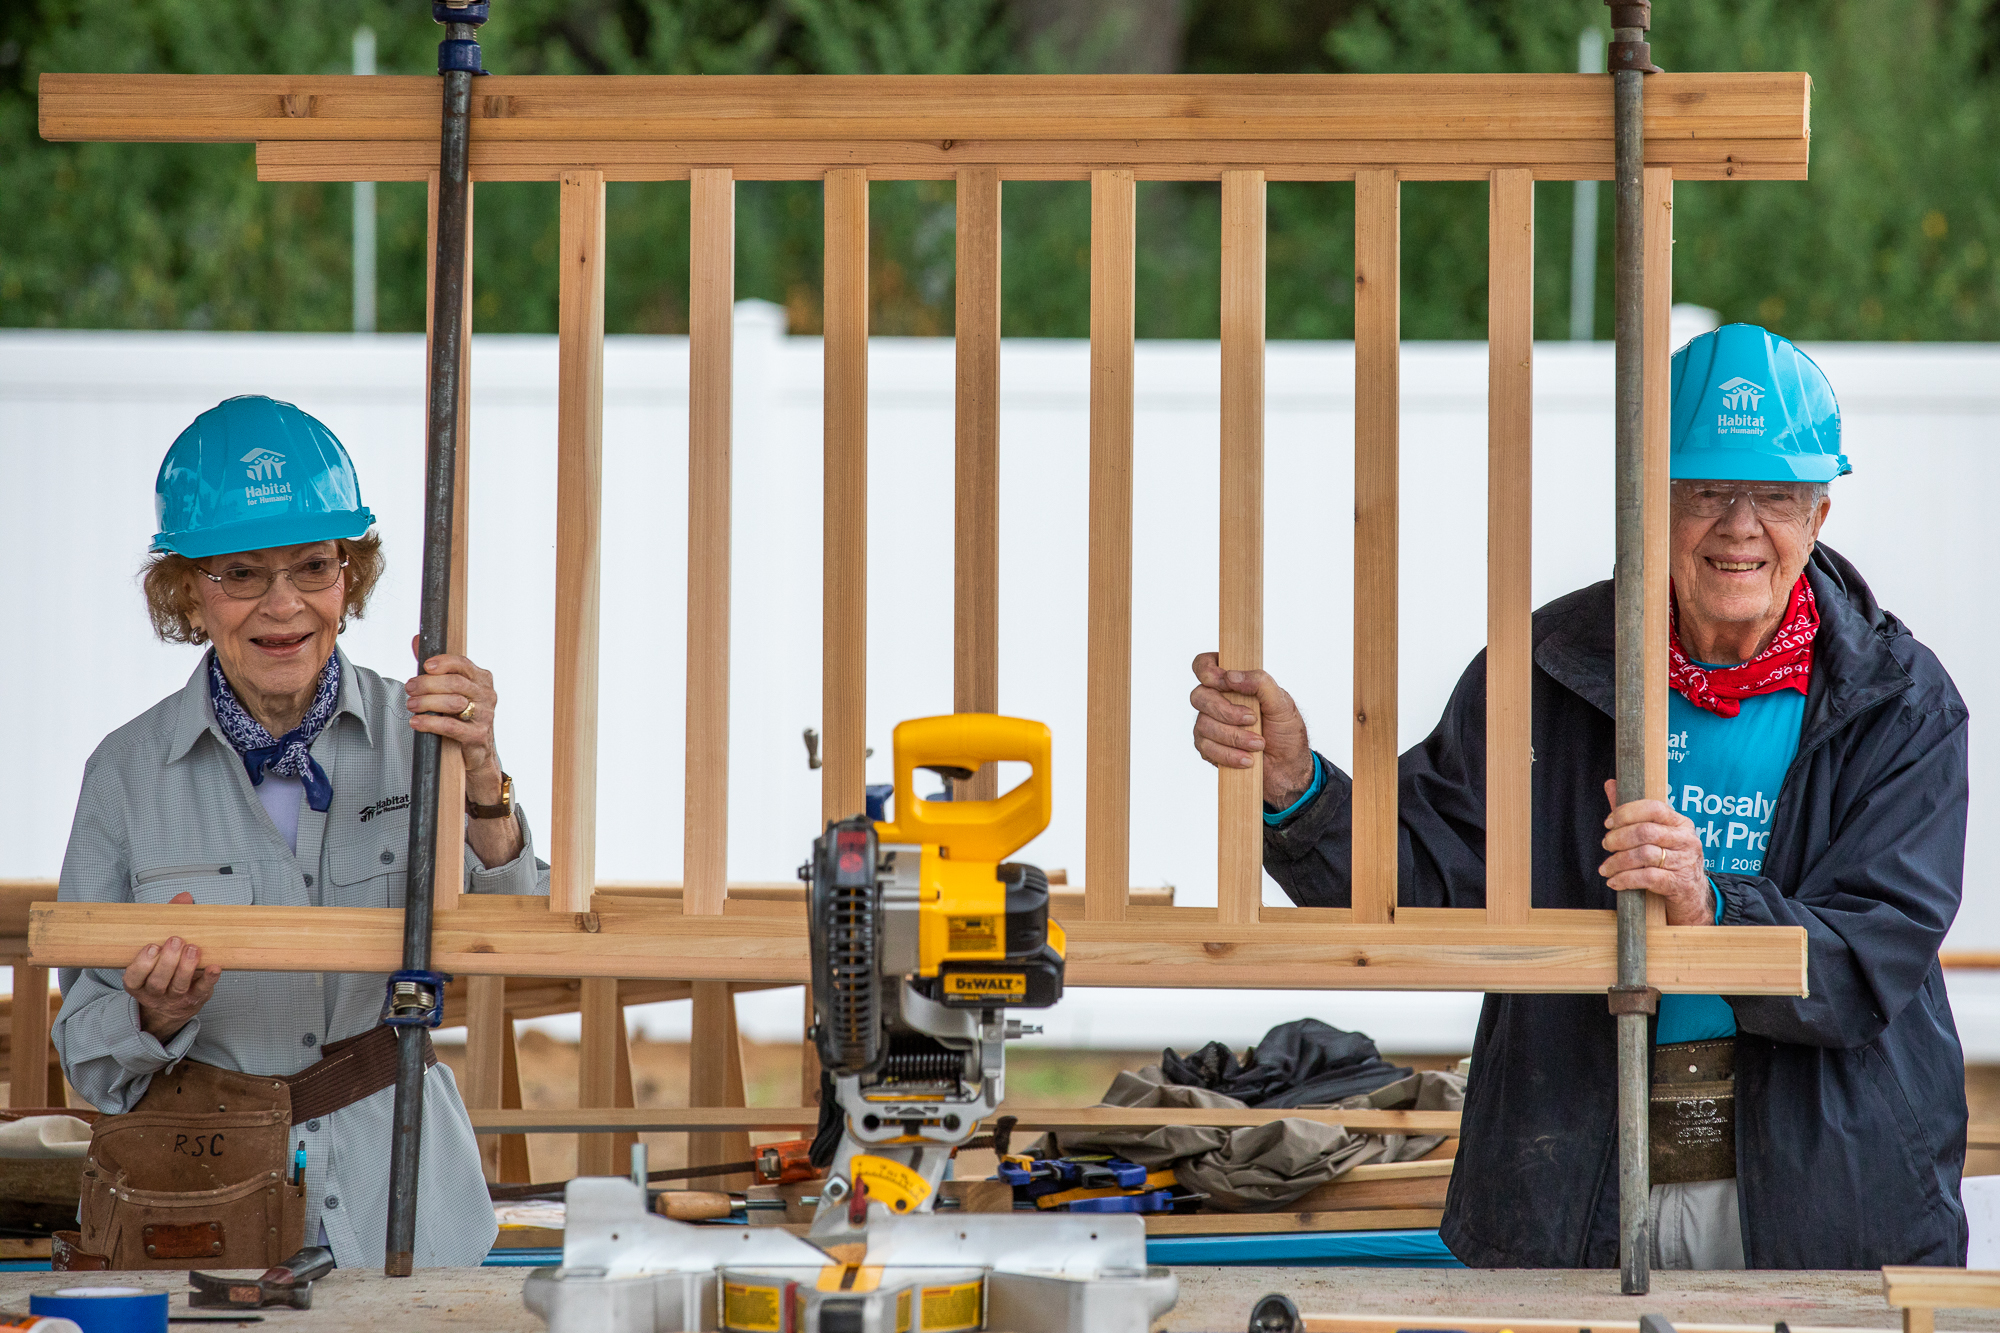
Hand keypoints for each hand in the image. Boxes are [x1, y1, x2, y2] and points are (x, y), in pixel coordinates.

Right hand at [123, 892, 221, 1041]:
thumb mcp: (159, 948)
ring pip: (178, 987)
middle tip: (176, 941)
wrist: (172, 1006)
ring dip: (186, 967)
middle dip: (167, 961)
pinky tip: (214, 967)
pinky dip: (208, 979)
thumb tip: (184, 898)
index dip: (141, 964)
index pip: (133, 977)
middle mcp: (153, 993)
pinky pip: (202, 991)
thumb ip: (168, 921)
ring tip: (193, 948)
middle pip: (157, 982)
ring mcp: (174, 998)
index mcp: (138, 982)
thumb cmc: (163, 968)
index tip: (152, 946)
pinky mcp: (195, 999)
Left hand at [407, 639, 505, 803]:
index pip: (463, 664)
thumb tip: (417, 639)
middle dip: (427, 684)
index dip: (442, 663)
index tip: (424, 667)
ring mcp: (485, 715)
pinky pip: (452, 726)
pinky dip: (430, 723)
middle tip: (409, 688)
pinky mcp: (478, 735)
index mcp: (482, 679)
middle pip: (455, 682)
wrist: (477, 751)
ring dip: (426, 703)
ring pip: (453, 703)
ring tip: (410, 705)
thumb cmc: (461, 716)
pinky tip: (416, 722)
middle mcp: (487, 695)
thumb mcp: (449, 689)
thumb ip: (434, 666)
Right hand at [1189, 653, 1315, 807]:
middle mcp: (1216, 700)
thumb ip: (1261, 683)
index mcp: (1233, 682)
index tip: (1225, 683)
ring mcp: (1209, 724)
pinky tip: (1247, 758)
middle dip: (1226, 711)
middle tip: (1252, 719)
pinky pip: (1206, 747)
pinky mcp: (1208, 747)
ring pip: (1203, 724)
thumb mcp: (1282, 703)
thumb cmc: (1285, 731)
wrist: (1287, 767)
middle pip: (1199, 696)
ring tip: (1258, 744)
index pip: (1204, 665)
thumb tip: (1231, 676)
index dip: (1207, 671)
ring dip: (1234, 737)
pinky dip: (1230, 754)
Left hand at [1599, 780, 1713, 925]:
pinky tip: (1614, 882)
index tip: (1608, 823)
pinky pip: (1648, 877)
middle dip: (1618, 838)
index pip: (1653, 808)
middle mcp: (1687, 840)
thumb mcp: (1654, 836)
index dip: (1626, 813)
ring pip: (1644, 855)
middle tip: (1606, 845)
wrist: (1690, 896)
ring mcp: (1686, 862)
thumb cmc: (1667, 861)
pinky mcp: (1680, 883)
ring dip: (1618, 862)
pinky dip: (1625, 880)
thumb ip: (1631, 812)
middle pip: (1645, 832)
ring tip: (1605, 868)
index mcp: (1680, 823)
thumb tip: (1611, 784)